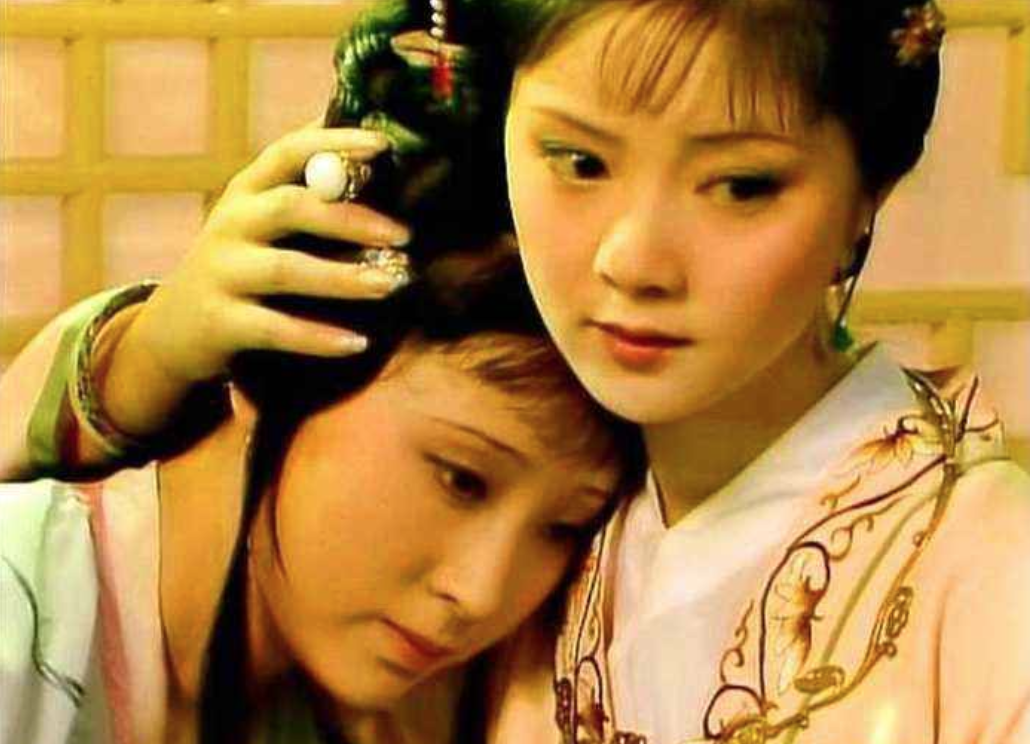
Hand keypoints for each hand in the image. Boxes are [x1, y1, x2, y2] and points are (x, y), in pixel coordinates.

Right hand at [124, 123, 411, 387]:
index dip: (334, 144)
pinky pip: (274, 329)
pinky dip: (317, 338)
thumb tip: (375, 148)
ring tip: (390, 284)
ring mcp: (222, 272)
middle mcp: (231, 223)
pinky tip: (357, 343)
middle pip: (290, 207)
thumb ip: (308, 188)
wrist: (173, 328)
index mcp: (248, 190)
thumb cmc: (241, 263)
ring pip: (285, 270)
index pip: (289, 152)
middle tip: (403, 234)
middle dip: (349, 218)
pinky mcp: (219, 321)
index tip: (382, 144)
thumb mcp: (261, 219)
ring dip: (342, 278)